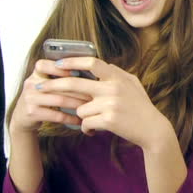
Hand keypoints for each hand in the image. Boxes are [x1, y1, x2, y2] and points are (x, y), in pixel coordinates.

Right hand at [9, 59, 91, 132]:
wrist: (22, 117)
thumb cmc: (40, 98)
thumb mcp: (44, 83)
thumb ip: (58, 77)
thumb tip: (86, 72)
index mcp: (35, 73)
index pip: (44, 65)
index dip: (60, 68)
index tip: (77, 72)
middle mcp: (31, 84)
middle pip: (58, 84)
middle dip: (78, 89)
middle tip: (93, 93)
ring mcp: (30, 98)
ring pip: (59, 100)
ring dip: (77, 104)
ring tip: (89, 106)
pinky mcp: (32, 113)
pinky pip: (56, 115)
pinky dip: (70, 117)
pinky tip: (79, 119)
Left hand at [36, 57, 172, 150]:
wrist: (153, 129)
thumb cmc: (141, 106)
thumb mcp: (132, 84)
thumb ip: (116, 73)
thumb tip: (100, 64)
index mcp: (117, 76)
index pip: (92, 61)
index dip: (72, 61)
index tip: (57, 64)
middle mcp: (112, 88)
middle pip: (75, 83)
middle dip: (54, 85)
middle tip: (38, 87)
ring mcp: (110, 104)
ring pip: (80, 109)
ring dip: (83, 117)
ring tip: (95, 121)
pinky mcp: (108, 120)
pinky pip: (85, 124)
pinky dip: (87, 129)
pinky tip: (95, 131)